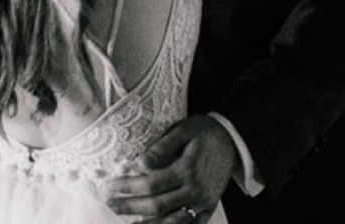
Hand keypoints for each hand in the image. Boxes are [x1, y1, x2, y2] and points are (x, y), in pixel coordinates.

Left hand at [107, 114, 237, 220]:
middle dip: (130, 207)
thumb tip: (140, 163)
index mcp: (187, 170)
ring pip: (170, 223)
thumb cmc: (206, 132)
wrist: (235, 140)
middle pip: (156, 207)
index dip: (129, 187)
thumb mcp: (185, 130)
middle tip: (109, 205)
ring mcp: (202, 203)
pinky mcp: (208, 209)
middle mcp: (195, 191)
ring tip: (127, 222)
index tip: (110, 186)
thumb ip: (163, 147)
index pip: (151, 184)